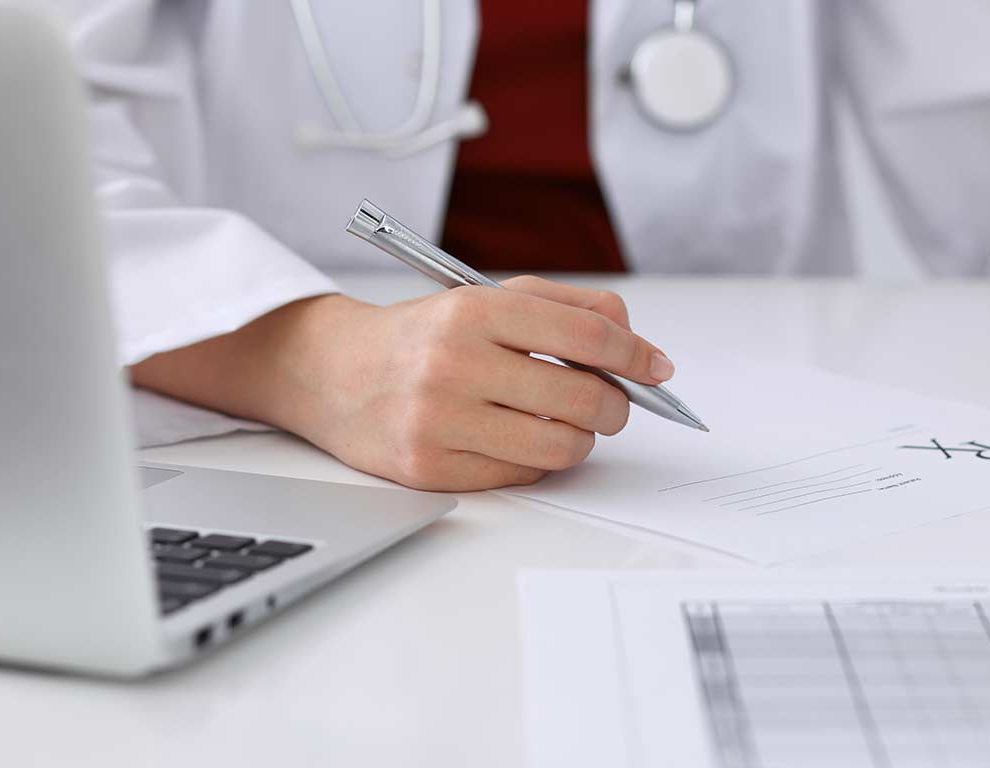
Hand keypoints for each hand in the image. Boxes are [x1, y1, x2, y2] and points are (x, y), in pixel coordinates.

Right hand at [132, 276, 674, 491]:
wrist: (332, 372)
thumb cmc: (425, 335)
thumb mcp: (491, 299)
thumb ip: (570, 309)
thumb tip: (642, 349)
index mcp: (476, 311)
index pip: (588, 339)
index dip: (636, 357)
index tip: (657, 369)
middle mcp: (455, 363)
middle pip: (584, 400)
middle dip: (615, 406)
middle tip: (611, 404)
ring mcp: (439, 421)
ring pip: (559, 447)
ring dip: (579, 440)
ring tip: (565, 424)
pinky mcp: (428, 469)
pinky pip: (522, 477)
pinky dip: (536, 462)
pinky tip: (517, 440)